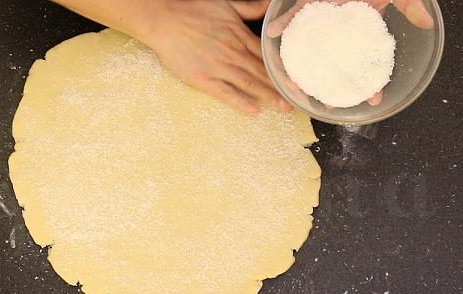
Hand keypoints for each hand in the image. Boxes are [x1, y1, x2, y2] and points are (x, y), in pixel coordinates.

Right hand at [143, 0, 291, 114]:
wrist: (165, 19)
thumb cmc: (193, 10)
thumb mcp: (227, 4)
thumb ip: (250, 8)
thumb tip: (270, 4)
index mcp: (240, 36)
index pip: (267, 56)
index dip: (283, 68)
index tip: (297, 79)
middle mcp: (233, 53)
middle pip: (263, 73)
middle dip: (282, 87)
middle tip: (299, 99)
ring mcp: (218, 67)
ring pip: (249, 83)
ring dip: (268, 96)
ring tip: (284, 108)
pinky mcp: (203, 79)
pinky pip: (225, 93)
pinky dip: (240, 102)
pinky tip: (253, 111)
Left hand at [267, 0, 433, 106]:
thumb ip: (409, 7)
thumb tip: (426, 22)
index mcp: (356, 34)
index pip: (362, 63)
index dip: (368, 83)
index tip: (370, 99)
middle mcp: (336, 33)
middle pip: (331, 65)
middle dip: (328, 86)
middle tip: (328, 104)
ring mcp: (320, 21)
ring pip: (307, 49)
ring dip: (299, 67)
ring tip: (294, 86)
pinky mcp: (307, 5)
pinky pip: (291, 17)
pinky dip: (281, 24)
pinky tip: (272, 35)